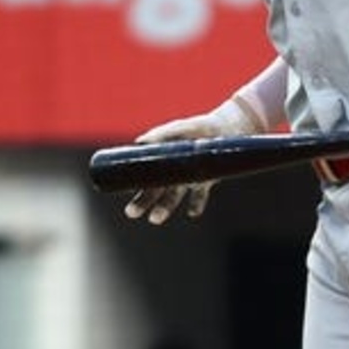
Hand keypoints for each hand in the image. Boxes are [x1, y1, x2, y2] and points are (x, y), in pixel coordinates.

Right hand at [122, 101, 262, 225]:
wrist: (226, 129)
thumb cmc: (198, 128)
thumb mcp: (180, 128)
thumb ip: (162, 134)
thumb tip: (141, 143)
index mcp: (162, 161)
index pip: (143, 176)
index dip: (133, 186)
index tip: (121, 193)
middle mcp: (173, 173)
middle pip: (154, 191)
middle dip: (142, 202)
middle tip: (131, 213)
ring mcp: (188, 179)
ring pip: (173, 196)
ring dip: (163, 208)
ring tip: (154, 219)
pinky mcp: (205, 182)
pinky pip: (198, 196)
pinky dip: (195, 204)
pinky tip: (191, 212)